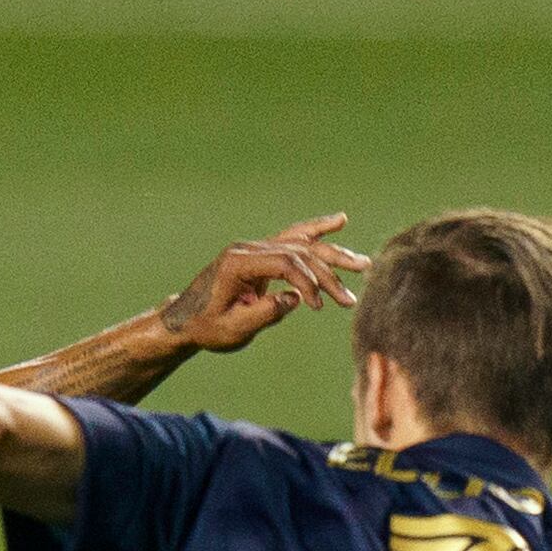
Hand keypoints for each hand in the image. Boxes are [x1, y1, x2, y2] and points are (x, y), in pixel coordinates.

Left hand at [155, 214, 369, 353]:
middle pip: (298, 252)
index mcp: (238, 262)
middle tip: (351, 299)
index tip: (317, 306)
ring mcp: (256, 249)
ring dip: (333, 254)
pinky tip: (340, 221)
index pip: (284, 261)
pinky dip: (317, 231)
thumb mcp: (231, 329)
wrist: (187, 319)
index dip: (307, 281)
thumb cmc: (206, 327)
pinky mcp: (262, 256)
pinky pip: (294, 239)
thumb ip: (263, 314)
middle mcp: (248, 249)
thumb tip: (295, 298)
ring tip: (364, 264)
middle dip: (329, 273)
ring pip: (301, 244)